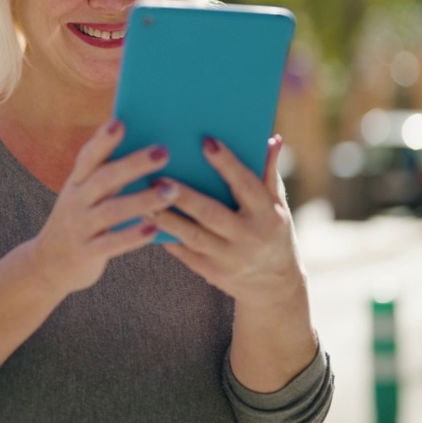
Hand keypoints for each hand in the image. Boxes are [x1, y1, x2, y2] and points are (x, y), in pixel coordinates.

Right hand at [27, 118, 180, 297]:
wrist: (46, 265)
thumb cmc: (79, 221)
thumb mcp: (84, 195)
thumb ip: (107, 174)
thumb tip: (146, 148)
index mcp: (77, 182)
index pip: (89, 156)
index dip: (103, 140)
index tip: (120, 122)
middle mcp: (76, 201)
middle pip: (105, 178)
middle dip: (133, 164)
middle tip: (163, 151)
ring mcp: (80, 227)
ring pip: (112, 211)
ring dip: (142, 200)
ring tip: (171, 191)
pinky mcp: (86, 253)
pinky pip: (111, 244)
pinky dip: (132, 236)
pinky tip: (154, 229)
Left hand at [149, 135, 305, 305]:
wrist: (274, 284)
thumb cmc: (272, 231)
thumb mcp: (278, 205)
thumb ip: (269, 173)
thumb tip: (272, 138)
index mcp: (267, 214)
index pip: (245, 184)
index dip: (227, 163)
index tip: (206, 141)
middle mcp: (249, 236)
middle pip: (211, 213)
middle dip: (183, 195)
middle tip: (157, 176)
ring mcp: (230, 258)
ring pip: (192, 236)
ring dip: (166, 218)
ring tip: (143, 199)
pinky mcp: (212, 273)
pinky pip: (185, 254)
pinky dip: (166, 237)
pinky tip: (146, 222)